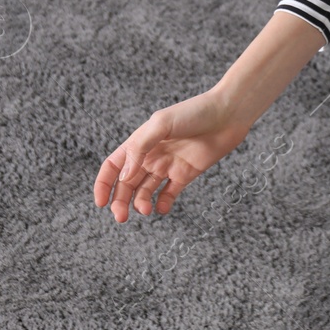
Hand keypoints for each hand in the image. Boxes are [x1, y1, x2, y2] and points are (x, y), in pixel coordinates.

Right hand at [93, 90, 250, 223]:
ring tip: (144, 210)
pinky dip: (163, 204)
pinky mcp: (186, 174)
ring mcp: (168, 166)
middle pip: (127, 184)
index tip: (101, 203)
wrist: (228, 113)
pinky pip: (169, 194)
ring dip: (140, 203)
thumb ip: (140, 148)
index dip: (104, 184)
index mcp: (140, 142)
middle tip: (121, 217)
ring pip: (145, 191)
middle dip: (120, 202)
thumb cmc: (195, 112)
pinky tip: (162, 207)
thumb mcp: (161, 123)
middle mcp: (151, 156)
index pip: (114, 166)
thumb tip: (124, 176)